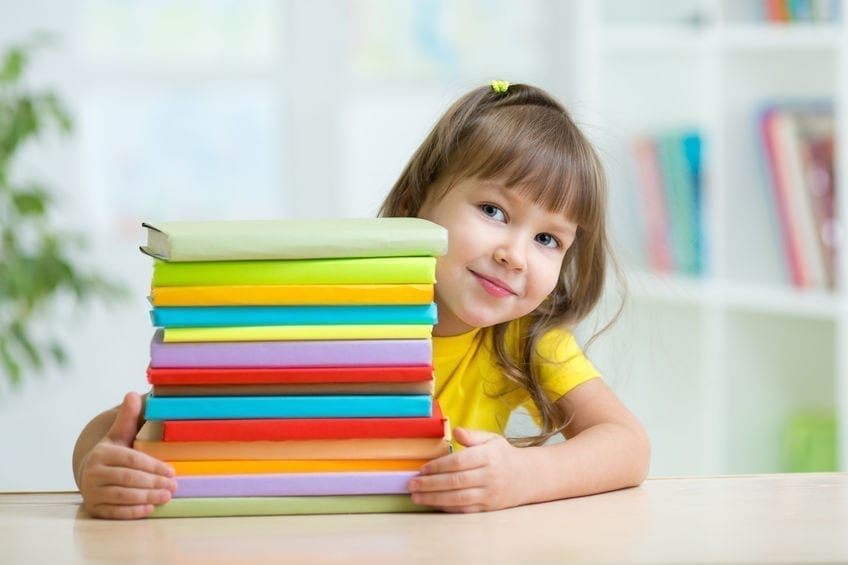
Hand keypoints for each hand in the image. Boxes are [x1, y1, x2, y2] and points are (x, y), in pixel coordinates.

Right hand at [77, 392, 176, 518]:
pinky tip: (150, 509)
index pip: (131, 460)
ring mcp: (92, 491)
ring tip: (167, 496)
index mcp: (102, 453)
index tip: (172, 471)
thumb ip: (127, 417)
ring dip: (147, 497)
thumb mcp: (119, 434)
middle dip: (153, 483)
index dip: (153, 466)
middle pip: (128, 478)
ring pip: (122, 496)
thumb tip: (133, 394)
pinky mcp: (94, 507)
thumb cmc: (113, 453)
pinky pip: (114, 512)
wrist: (90, 473)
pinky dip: (133, 511)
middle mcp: (93, 472)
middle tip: (174, 486)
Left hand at [407, 427, 527, 512]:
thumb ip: (473, 435)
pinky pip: (464, 510)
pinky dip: (446, 508)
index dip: (438, 466)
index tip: (422, 468)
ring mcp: (489, 494)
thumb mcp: (492, 439)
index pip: (459, 462)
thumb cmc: (503, 456)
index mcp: (489, 456)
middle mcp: (489, 477)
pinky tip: (432, 504)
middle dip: (430, 484)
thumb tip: (457, 431)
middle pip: (455, 482)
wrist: (527, 478)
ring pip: (458, 498)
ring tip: (416, 496)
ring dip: (434, 498)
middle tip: (412, 484)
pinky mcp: (487, 508)